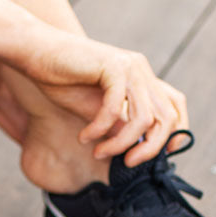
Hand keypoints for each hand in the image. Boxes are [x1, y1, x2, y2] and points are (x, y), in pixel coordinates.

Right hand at [0, 0, 187, 165]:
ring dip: (121, 143)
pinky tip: (84, 136)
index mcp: (142, 78)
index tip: (165, 154)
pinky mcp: (111, 66)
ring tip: (99, 152)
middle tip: (128, 163)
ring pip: (143, 118)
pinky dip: (100, 128)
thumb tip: (135, 152)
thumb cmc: (63, 80)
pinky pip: (114, 107)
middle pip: (166, 117)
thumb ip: (119, 126)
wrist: (37, 53)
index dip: (178, 132)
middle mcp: (141, 70)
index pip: (176, 105)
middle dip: (151, 148)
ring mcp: (128, 66)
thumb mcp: (98, 111)